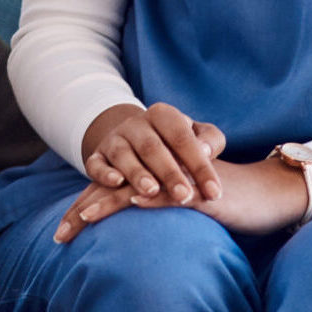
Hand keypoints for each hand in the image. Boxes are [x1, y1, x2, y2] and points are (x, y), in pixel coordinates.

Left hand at [54, 155, 311, 241]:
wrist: (264, 195)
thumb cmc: (223, 207)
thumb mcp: (182, 215)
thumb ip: (155, 221)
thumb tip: (126, 249)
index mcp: (152, 181)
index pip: (111, 193)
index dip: (84, 211)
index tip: (60, 235)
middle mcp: (161, 175)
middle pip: (114, 189)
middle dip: (84, 211)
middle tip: (59, 235)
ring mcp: (180, 180)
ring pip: (137, 187)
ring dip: (109, 202)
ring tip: (85, 218)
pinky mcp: (201, 189)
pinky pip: (173, 192)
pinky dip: (153, 197)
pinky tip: (135, 202)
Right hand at [79, 101, 225, 206]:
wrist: (136, 138)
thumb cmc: (176, 143)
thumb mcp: (197, 135)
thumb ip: (209, 140)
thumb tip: (206, 150)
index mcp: (164, 115)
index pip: (183, 138)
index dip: (200, 165)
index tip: (215, 193)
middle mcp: (137, 124)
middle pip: (152, 146)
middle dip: (169, 172)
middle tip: (185, 196)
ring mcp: (115, 139)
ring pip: (123, 154)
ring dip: (136, 173)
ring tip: (151, 191)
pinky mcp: (97, 156)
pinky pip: (95, 163)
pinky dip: (103, 173)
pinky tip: (116, 183)